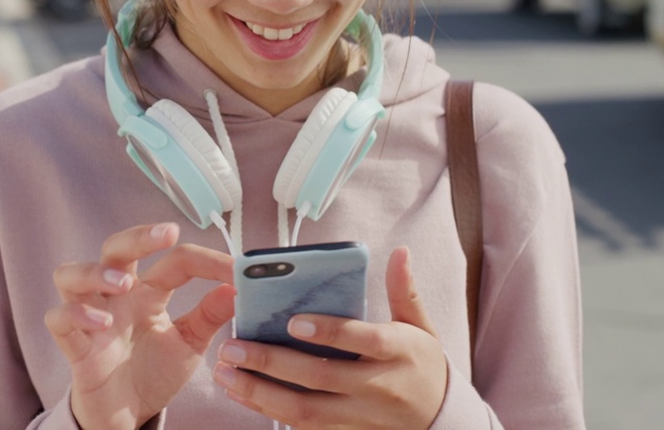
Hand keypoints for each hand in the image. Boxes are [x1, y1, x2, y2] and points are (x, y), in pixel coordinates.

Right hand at [44, 222, 235, 429]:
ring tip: (123, 283)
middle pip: (115, 247)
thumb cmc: (152, 372)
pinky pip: (58, 319)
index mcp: (149, 292)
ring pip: (71, 274)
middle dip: (138, 236)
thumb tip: (236, 287)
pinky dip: (75, 315)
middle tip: (166, 234)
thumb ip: (210, 317)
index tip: (236, 270)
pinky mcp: (74, 346)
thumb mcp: (189, 344)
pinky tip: (101, 324)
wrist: (126, 414)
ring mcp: (91, 317)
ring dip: (95, 272)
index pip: (175, 260)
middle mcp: (117, 296)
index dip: (207, 260)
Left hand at [212, 247, 446, 429]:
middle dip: (272, 363)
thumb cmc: (422, 363)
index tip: (293, 321)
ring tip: (224, 372)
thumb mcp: (421, 326)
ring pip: (305, 409)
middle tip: (233, 346)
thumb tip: (400, 252)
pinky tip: (240, 393)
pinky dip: (268, 409)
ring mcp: (358, 414)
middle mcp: (376, 387)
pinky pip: (302, 425)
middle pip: (321, 377)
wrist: (439, 419)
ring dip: (260, 392)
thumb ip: (404, 290)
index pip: (363, 340)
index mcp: (397, 352)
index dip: (329, 332)